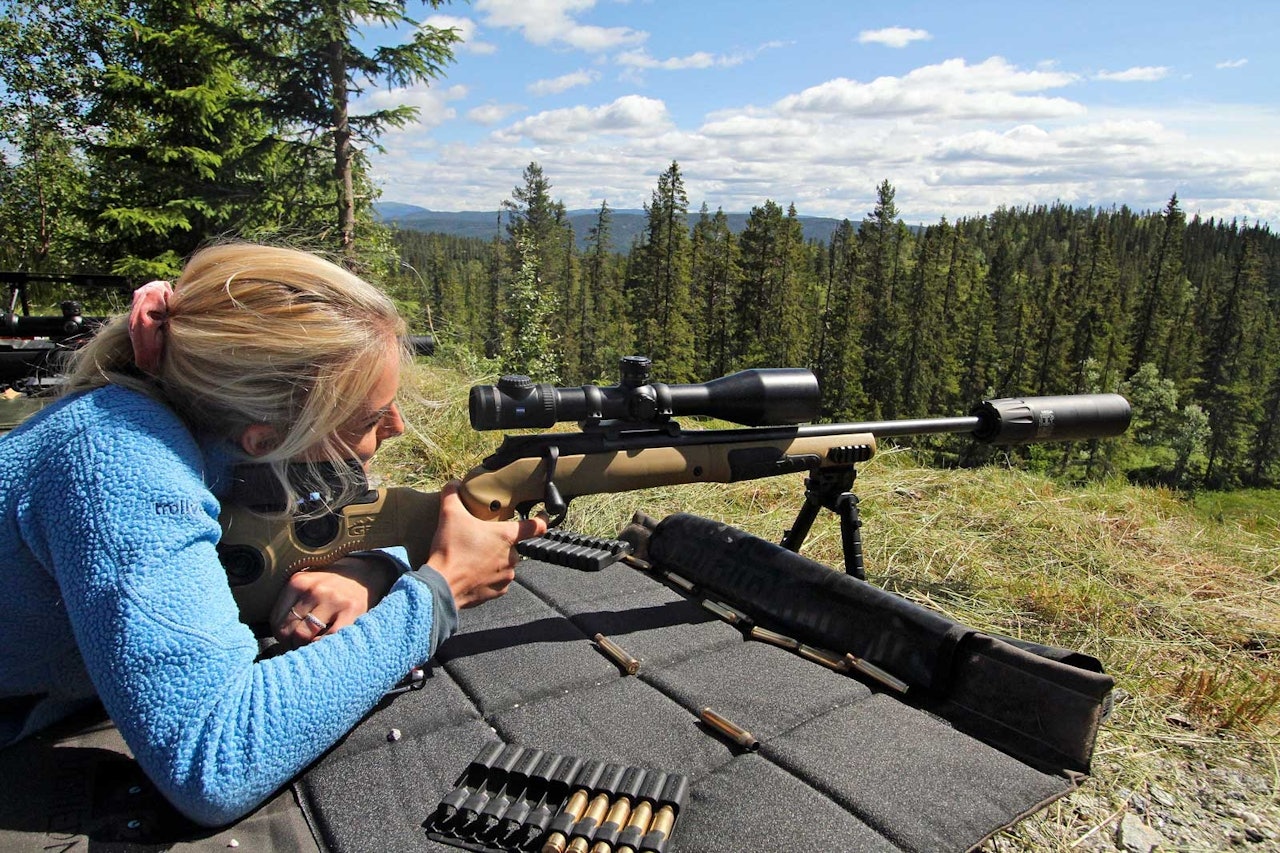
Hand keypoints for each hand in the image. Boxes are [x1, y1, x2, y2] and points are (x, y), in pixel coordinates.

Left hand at [269, 555, 399, 647]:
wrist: (367, 573)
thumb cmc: (332, 584)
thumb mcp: (308, 584)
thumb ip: (292, 603)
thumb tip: (279, 636)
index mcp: (298, 582)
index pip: (276, 620)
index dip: (280, 636)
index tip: (288, 640)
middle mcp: (313, 589)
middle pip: (289, 630)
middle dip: (291, 643)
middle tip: (300, 646)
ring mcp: (332, 600)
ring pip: (304, 636)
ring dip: (306, 646)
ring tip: (312, 645)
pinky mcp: (350, 610)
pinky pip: (328, 637)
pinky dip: (324, 645)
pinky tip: (327, 642)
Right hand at [428, 480, 546, 607]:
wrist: (442, 586)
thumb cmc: (450, 550)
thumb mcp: (449, 515)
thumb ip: (452, 494)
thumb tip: (454, 483)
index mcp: (506, 536)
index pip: (535, 526)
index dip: (542, 519)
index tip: (543, 516)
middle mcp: (512, 556)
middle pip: (511, 544)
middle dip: (498, 542)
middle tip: (479, 540)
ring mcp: (506, 576)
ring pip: (504, 563)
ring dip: (492, 559)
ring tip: (472, 557)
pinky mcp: (498, 591)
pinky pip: (497, 580)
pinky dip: (487, 576)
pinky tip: (472, 572)